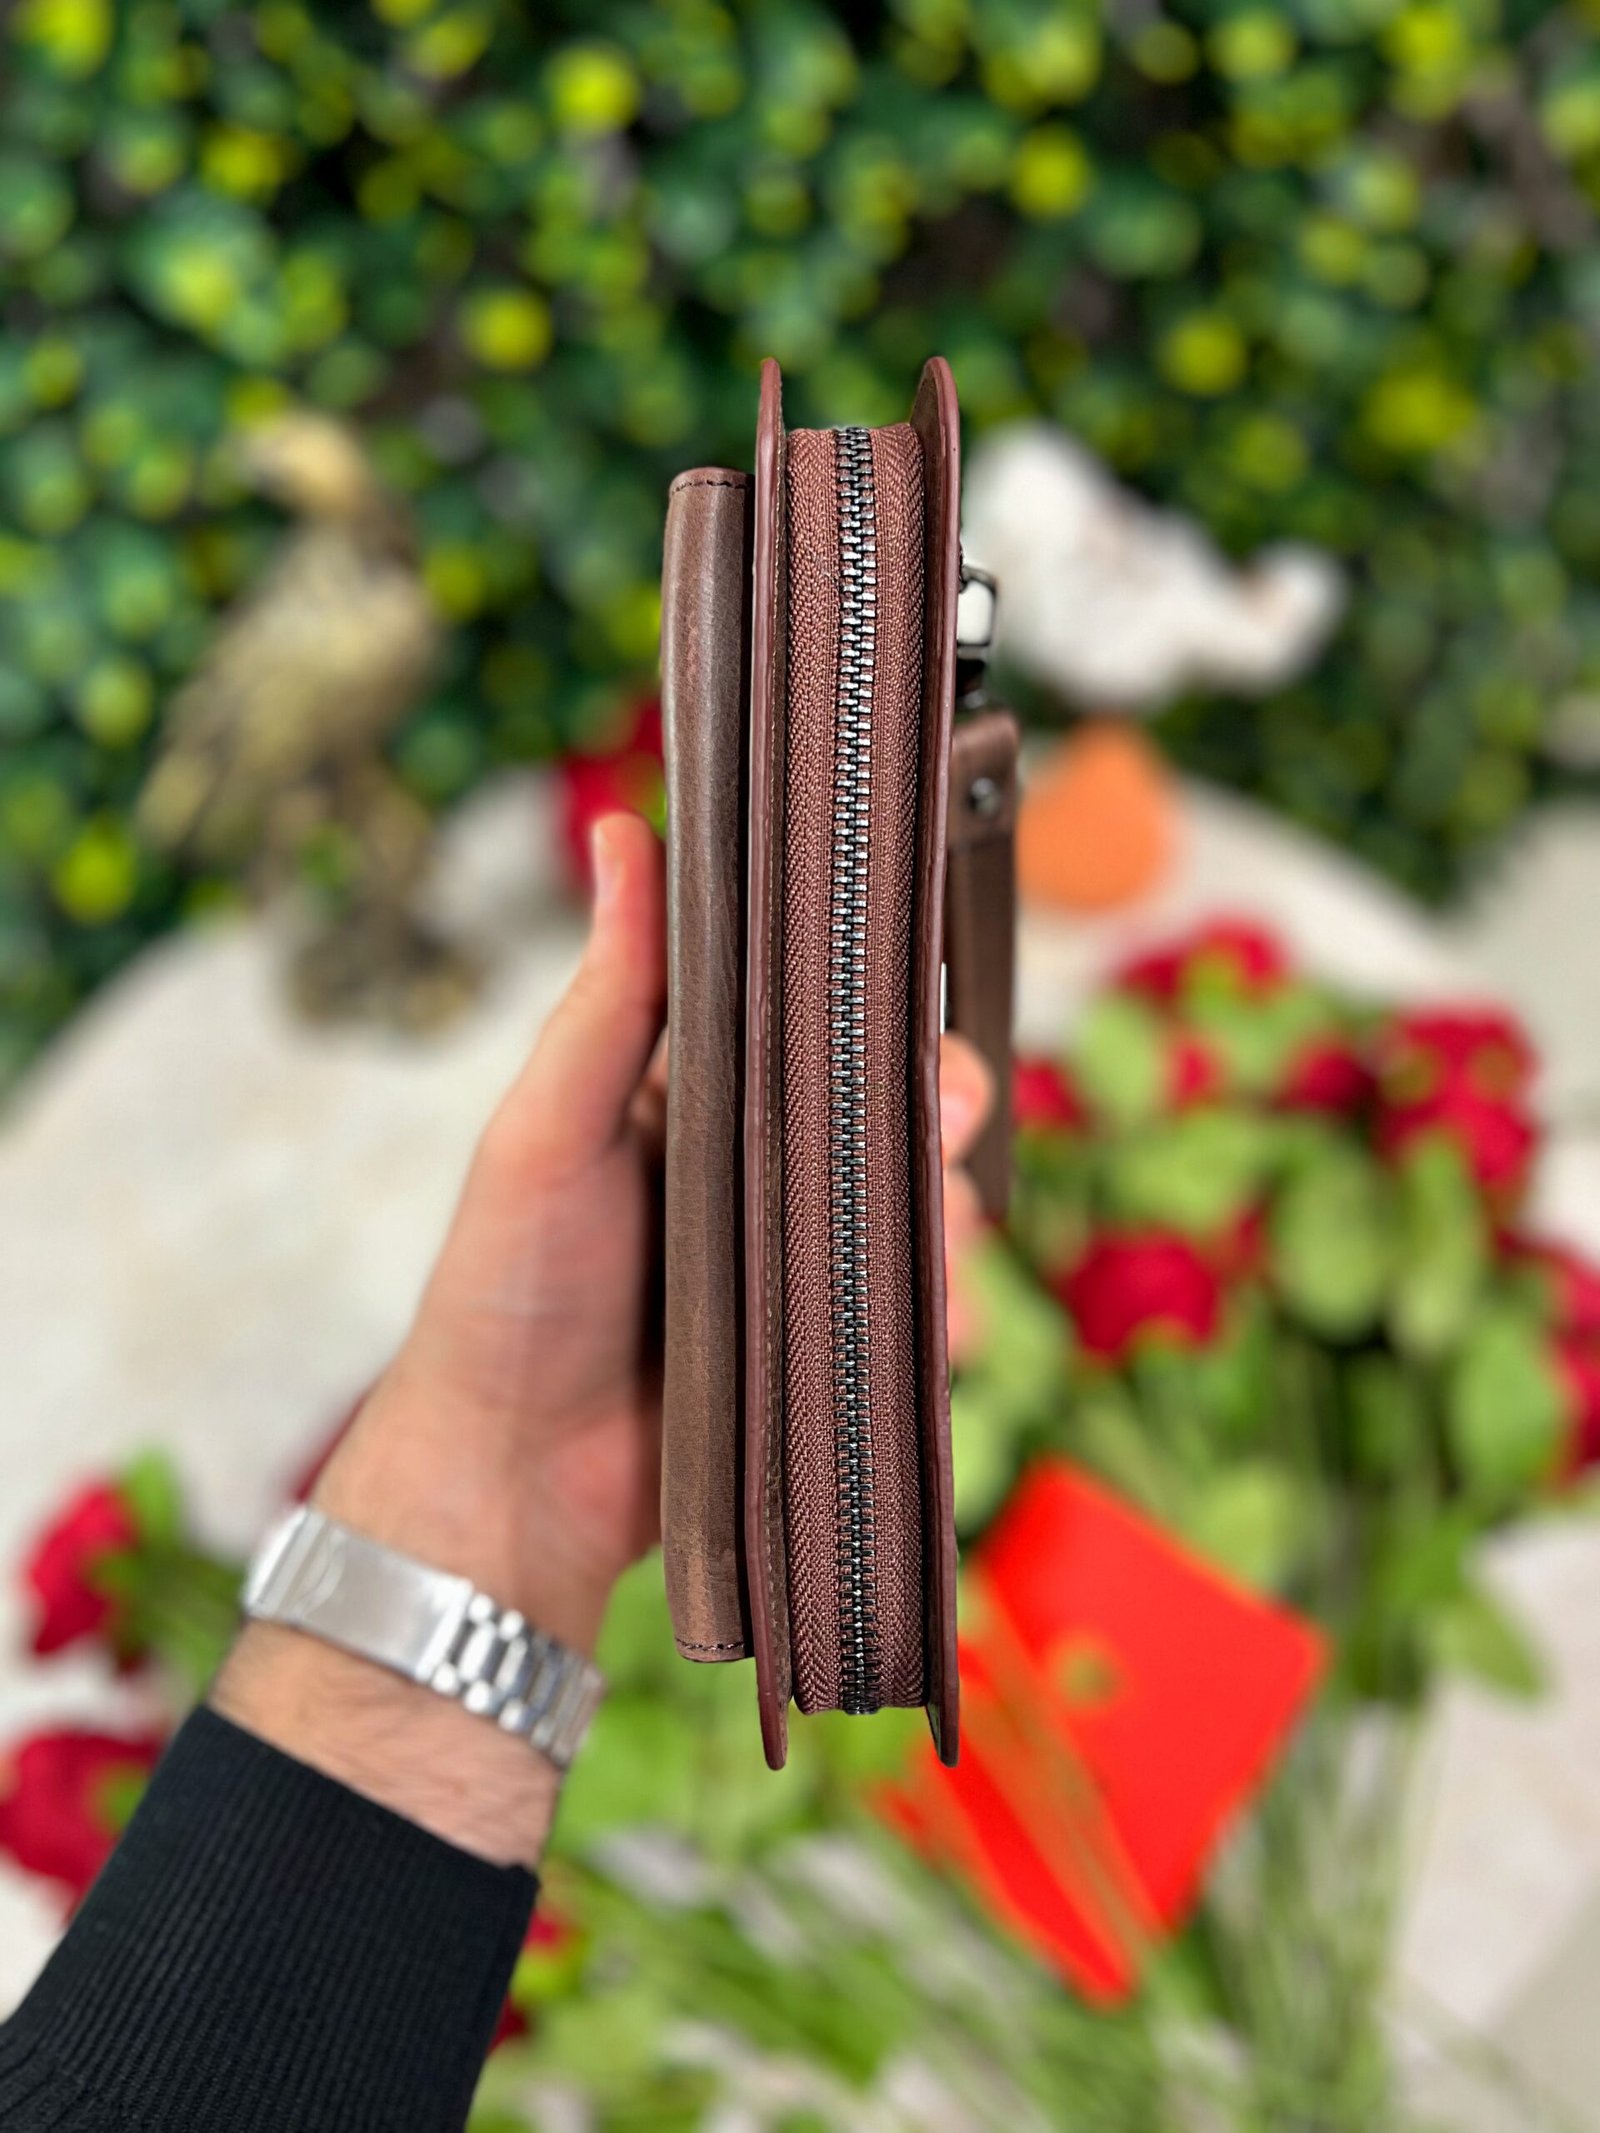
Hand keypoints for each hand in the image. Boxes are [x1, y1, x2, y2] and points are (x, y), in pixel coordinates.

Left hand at [214, 813, 992, 1866]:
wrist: (510, 1482)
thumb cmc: (506, 1292)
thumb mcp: (549, 1128)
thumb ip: (609, 997)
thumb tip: (624, 832)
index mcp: (696, 1100)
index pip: (811, 1018)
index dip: (875, 997)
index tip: (916, 980)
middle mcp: (760, 1175)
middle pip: (892, 1113)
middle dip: (940, 1105)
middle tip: (944, 1116)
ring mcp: (799, 1270)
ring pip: (921, 1214)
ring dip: (950, 1218)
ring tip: (935, 1242)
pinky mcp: (827, 1358)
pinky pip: (916, 1322)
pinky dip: (945, 1320)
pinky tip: (938, 1326)